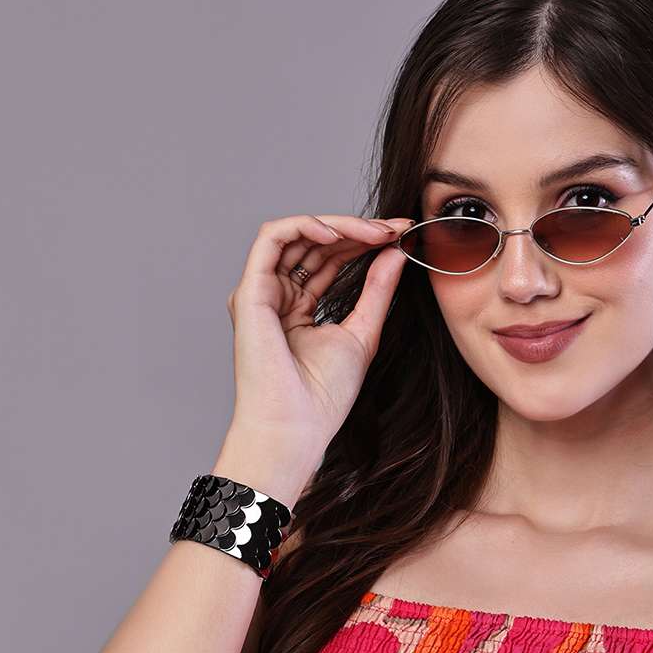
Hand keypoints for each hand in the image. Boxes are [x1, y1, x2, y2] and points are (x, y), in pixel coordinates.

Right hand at [225, 211, 412, 451]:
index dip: (364, 242)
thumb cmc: (323, 395)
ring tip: (376, 231)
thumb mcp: (362, 332)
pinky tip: (338, 234)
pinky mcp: (250, 290)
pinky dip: (305, 226)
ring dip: (339, 226)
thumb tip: (394, 250)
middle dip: (358, 230)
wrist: (296, 426)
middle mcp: (276, 296)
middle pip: (316, 244)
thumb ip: (377, 290)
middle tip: (396, 227)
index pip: (330, 261)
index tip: (402, 235)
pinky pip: (273, 238)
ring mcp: (261, 291)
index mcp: (298, 308)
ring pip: (297, 234)